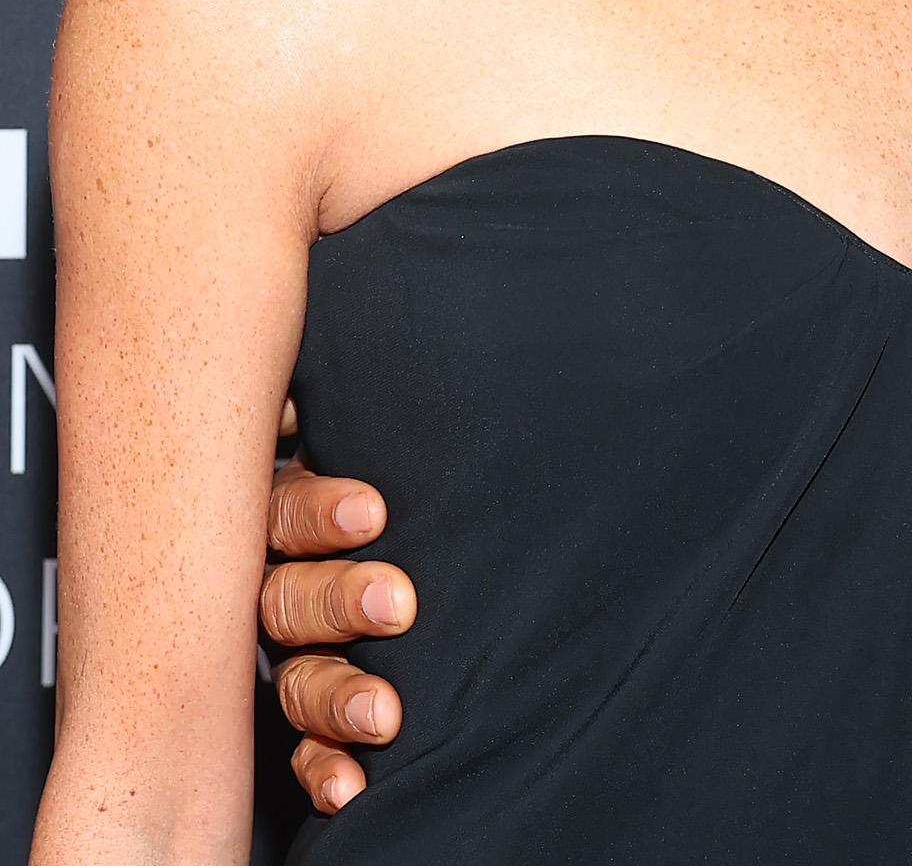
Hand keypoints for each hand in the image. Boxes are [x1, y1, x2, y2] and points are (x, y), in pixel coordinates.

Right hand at [262, 402, 415, 814]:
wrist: (328, 501)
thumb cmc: (344, 442)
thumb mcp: (330, 416)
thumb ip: (317, 403)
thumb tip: (316, 379)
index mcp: (273, 504)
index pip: (287, 509)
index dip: (324, 515)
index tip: (373, 513)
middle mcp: (261, 574)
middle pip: (286, 594)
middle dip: (341, 603)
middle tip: (397, 604)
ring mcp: (271, 639)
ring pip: (291, 670)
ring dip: (335, 694)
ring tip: (383, 715)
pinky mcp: (289, 693)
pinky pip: (292, 738)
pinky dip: (321, 762)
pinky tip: (348, 785)